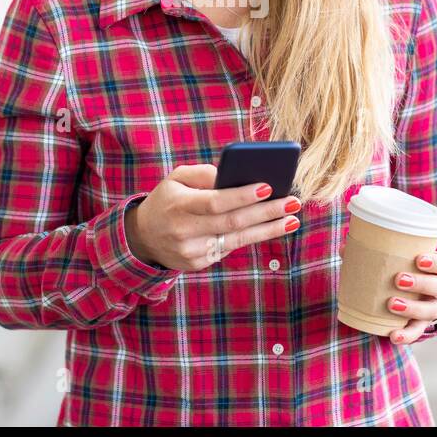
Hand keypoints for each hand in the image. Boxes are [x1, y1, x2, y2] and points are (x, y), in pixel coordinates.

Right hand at [125, 163, 300, 271]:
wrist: (143, 238)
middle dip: (267, 212)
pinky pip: (230, 247)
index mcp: (179, 205)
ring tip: (292, 219)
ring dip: (269, 229)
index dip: (242, 196)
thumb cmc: (167, 200)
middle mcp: (185, 231)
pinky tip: (271, 227)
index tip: (268, 187)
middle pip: (233, 222)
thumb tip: (234, 174)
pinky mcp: (198, 264)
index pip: (215, 202)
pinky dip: (251, 236)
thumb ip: (203, 173)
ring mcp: (192, 251)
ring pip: (238, 239)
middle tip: (293, 202)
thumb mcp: (175, 178)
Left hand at [386, 250, 436, 342]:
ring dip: (412, 308)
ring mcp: (433, 308)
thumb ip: (378, 250)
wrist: (418, 292)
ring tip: (392, 304)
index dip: (436, 262)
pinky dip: (406, 335)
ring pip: (431, 310)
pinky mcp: (422, 325)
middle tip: (399, 279)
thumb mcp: (399, 256)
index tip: (418, 259)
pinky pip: (418, 332)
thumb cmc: (406, 266)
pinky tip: (393, 335)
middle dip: (421, 283)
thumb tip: (347, 246)